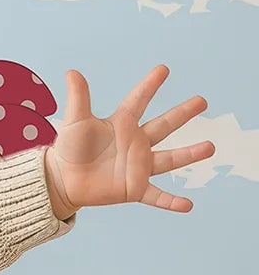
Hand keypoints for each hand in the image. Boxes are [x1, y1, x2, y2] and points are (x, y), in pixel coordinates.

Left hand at [43, 65, 213, 217]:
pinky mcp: (134, 188)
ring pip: (169, 159)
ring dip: (189, 154)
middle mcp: (135, 143)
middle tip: (202, 101)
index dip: (150, 85)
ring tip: (210, 147)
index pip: (139, 100)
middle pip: (163, 125)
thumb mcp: (74, 122)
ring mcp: (138, 166)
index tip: (163, 69)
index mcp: (122, 124)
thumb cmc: (70, 149)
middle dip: (182, 113)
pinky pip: (157, 196)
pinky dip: (171, 202)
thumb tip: (72, 72)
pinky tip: (187, 205)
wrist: (63, 179)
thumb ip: (78, 98)